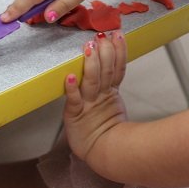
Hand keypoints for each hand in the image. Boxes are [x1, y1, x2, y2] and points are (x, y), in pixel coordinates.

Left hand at [64, 31, 127, 163]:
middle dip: (105, 52)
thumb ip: (113, 83)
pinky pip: (74, 100)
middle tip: (103, 35)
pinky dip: (72, 88)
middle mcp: (101, 96)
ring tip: (89, 46)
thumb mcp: (113, 103)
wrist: (103, 152)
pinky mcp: (75, 115)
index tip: (118, 34)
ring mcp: (89, 105)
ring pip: (92, 81)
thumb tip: (115, 60)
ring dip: (91, 63)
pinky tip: (70, 76)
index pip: (118, 68)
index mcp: (111, 92)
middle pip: (106, 71)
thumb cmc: (105, 129)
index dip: (119, 51)